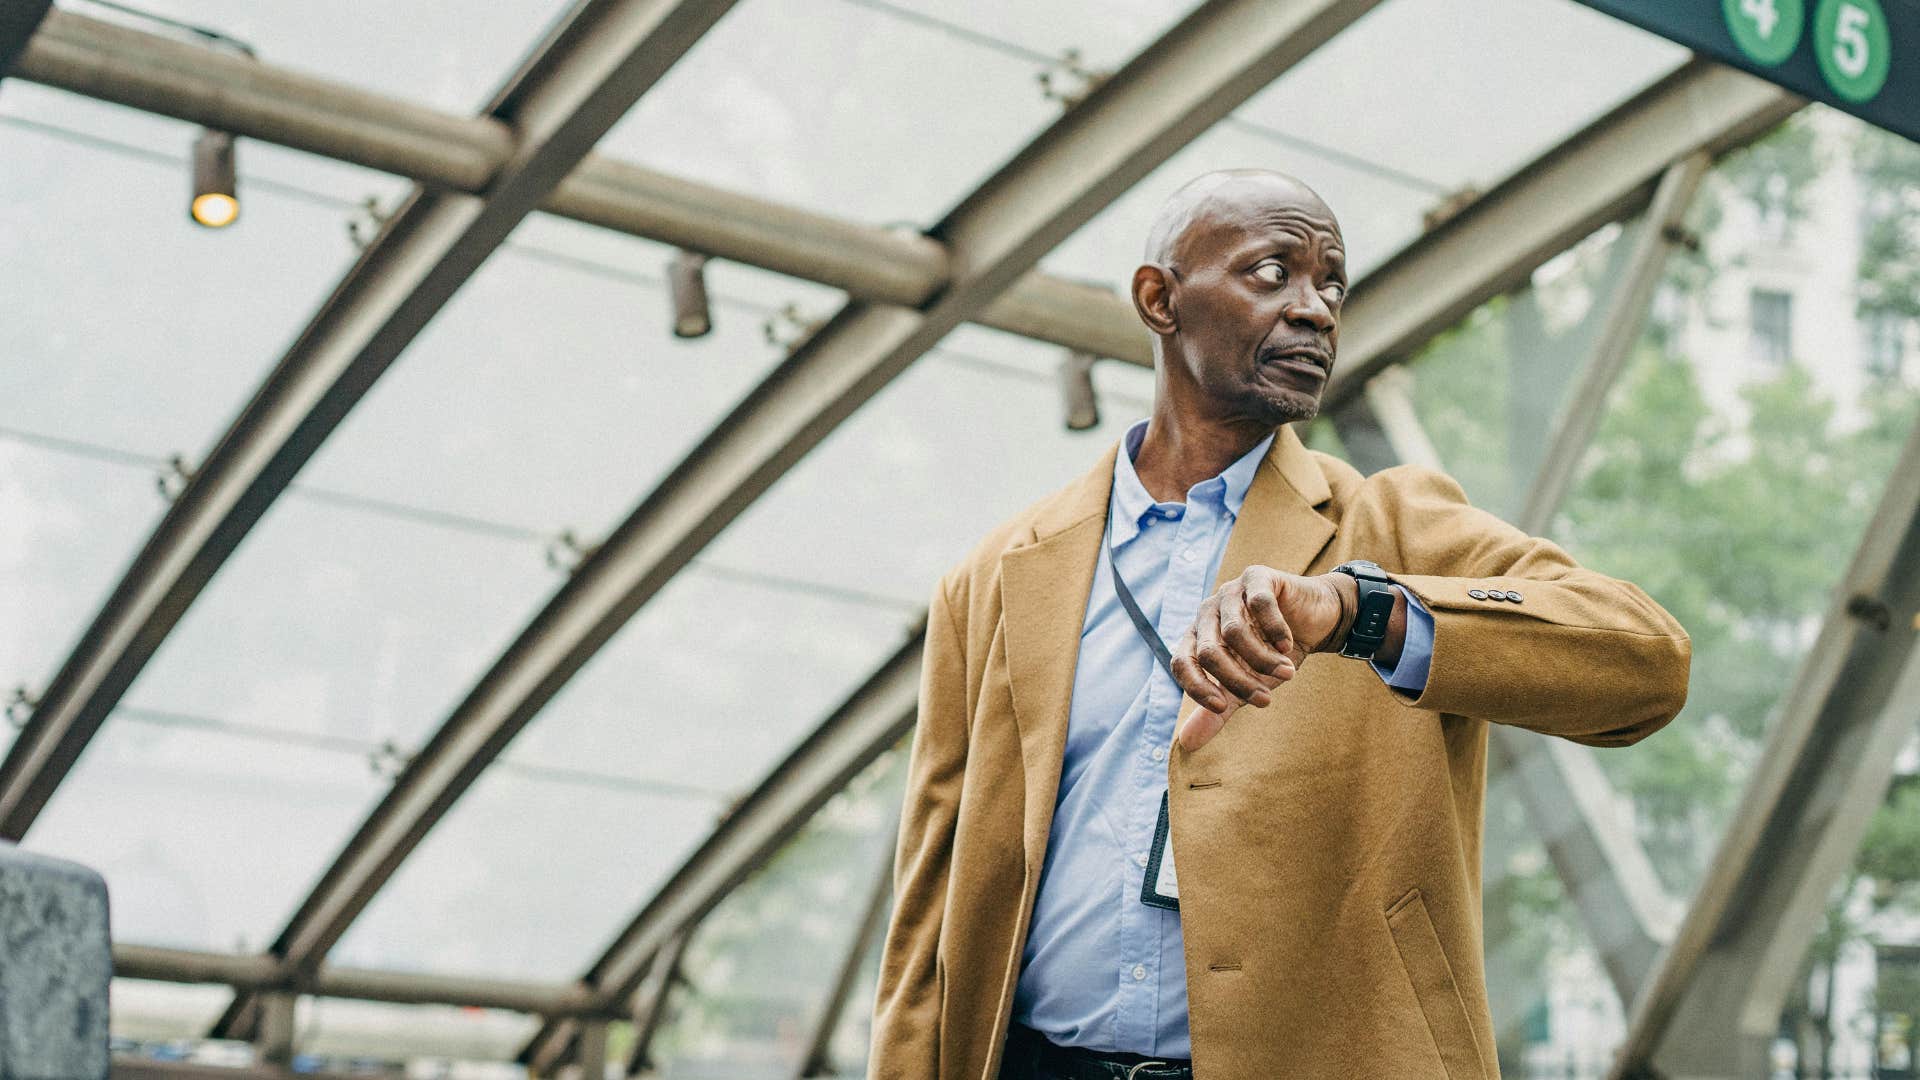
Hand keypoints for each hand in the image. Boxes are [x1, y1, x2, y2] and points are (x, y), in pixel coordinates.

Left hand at [1171, 567, 1351, 751]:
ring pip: (1235, 631)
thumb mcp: (1246, 685)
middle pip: (1210, 652)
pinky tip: (1289, 644)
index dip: (1197, 687)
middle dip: (1239, 681)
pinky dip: (1275, 630)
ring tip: (1287, 674)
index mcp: (1198, 637)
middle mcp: (1208, 612)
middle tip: (1266, 699)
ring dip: (1263, 660)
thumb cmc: (1274, 654)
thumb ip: (1218, 711)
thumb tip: (1186, 744)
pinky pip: (1259, 604)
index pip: (1180, 662)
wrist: (1314, 621)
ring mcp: (1230, 591)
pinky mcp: (1257, 576)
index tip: (1224, 708)